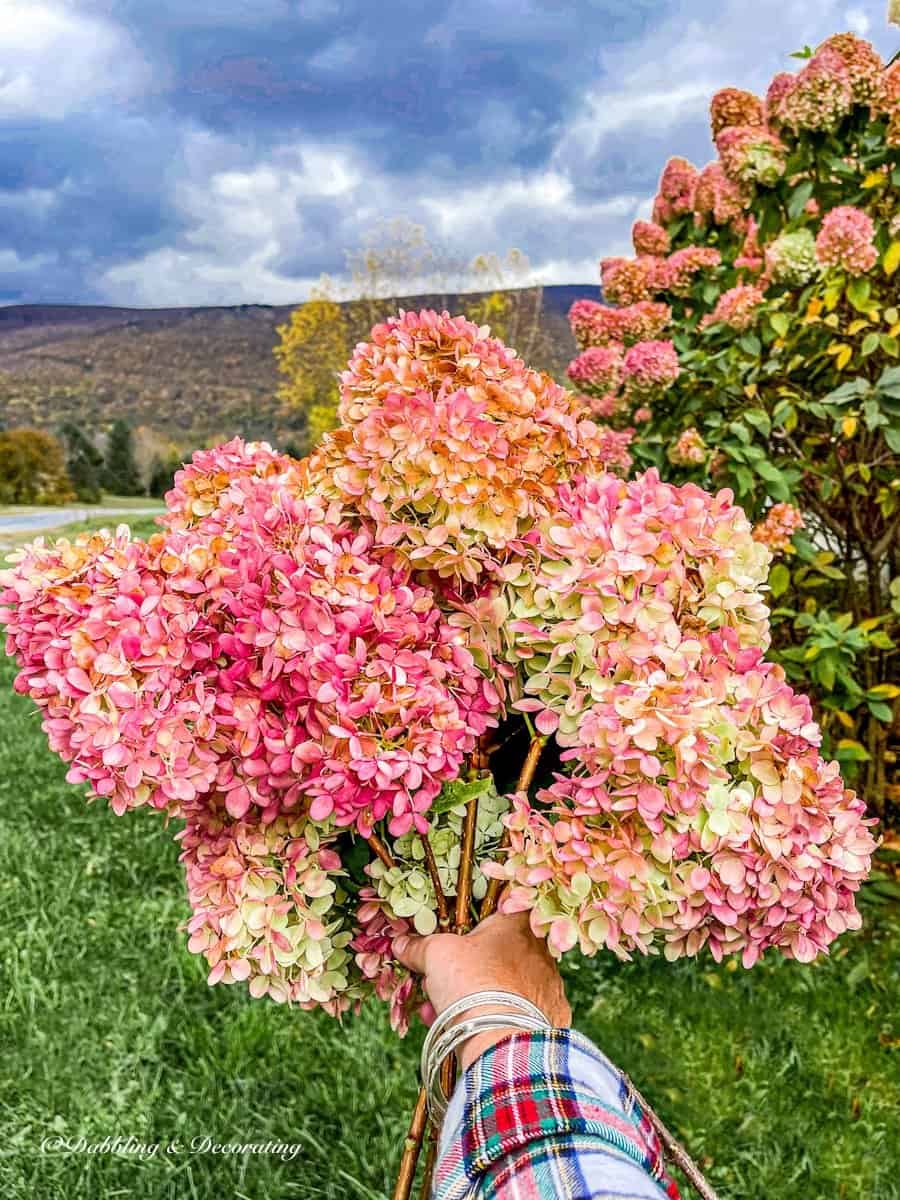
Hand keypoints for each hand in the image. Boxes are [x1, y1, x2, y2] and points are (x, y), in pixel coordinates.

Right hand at [393, 911, 570, 1070]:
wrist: (501, 1041)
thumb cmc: (472, 983)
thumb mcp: (436, 954)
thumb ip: (419, 945)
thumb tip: (403, 944)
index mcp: (517, 924)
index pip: (499, 906)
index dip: (472, 918)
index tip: (453, 932)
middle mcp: (540, 951)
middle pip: (497, 951)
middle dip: (464, 966)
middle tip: (438, 980)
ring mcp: (548, 986)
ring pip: (504, 984)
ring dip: (473, 995)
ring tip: (441, 1011)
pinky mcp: (550, 1018)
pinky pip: (516, 1012)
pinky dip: (493, 1017)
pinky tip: (466, 1028)